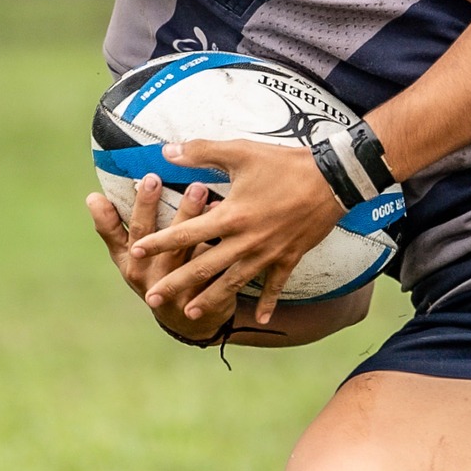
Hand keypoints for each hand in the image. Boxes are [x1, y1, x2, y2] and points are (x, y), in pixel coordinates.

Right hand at [88, 175, 234, 341]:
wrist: (192, 320)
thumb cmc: (158, 274)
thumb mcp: (133, 258)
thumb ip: (115, 230)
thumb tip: (91, 197)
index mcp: (128, 261)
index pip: (112, 234)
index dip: (106, 215)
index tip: (100, 193)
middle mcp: (145, 275)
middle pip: (146, 238)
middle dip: (147, 207)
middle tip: (153, 178)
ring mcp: (172, 288)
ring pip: (182, 248)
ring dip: (189, 216)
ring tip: (198, 188)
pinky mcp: (200, 295)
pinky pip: (211, 263)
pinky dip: (219, 239)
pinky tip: (229, 216)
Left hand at [130, 139, 342, 325]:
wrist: (334, 179)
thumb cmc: (285, 163)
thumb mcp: (241, 152)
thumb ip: (201, 152)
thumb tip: (167, 150)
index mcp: (231, 215)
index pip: (186, 232)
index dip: (159, 242)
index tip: (137, 252)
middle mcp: (246, 241)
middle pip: (204, 267)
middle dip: (176, 284)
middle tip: (152, 300)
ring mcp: (268, 253)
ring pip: (233, 282)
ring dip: (211, 299)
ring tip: (191, 314)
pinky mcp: (289, 257)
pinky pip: (275, 285)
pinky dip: (267, 302)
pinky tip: (259, 319)